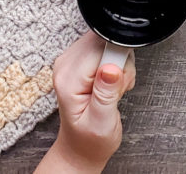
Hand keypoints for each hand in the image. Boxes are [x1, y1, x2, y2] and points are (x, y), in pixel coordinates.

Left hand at [36, 32, 136, 173]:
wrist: (81, 146)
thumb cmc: (90, 139)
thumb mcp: (101, 122)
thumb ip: (106, 94)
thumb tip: (111, 68)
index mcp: (68, 79)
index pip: (100, 47)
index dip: (117, 61)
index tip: (117, 80)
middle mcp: (66, 64)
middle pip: (104, 40)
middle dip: (119, 62)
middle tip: (115, 87)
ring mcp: (71, 60)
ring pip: (108, 41)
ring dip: (119, 64)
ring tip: (112, 89)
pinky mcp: (80, 59)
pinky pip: (106, 46)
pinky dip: (116, 63)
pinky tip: (110, 83)